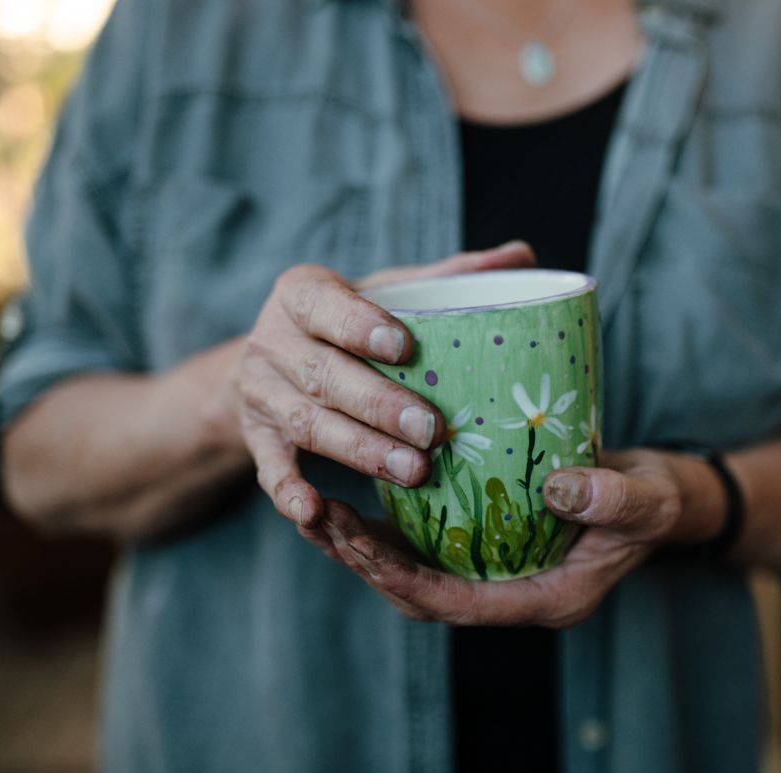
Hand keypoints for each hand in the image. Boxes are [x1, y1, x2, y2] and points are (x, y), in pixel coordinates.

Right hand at [234, 242, 535, 530]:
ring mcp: (262, 394)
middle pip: (324, 376)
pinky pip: (271, 468)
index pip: (326, 306)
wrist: (272, 364)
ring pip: (308, 426)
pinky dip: (289, 491)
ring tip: (414, 472)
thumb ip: (447, 278)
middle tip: (432, 430)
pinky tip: (313, 510)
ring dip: (361, 451)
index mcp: (302, 294)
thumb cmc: (347, 324)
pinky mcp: (258, 439)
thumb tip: (522, 254)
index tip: (405, 347)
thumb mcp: (386, 293)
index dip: (360, 326)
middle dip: (379, 405)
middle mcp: (272, 341)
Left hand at [307, 449, 717, 627]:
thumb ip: (613, 498)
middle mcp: (508, 592)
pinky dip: (384, 524)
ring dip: (361, 545)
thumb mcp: (648, 499)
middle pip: (420, 593)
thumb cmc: (657, 501)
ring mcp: (494, 569)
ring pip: (413, 571)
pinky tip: (352, 490)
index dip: (404, 578)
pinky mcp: (485, 540)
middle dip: (363, 561)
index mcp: (543, 598)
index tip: (357, 543)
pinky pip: (425, 544)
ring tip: (312, 505)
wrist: (660, 495)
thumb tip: (557, 486)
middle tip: (313, 516)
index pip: (461, 605)